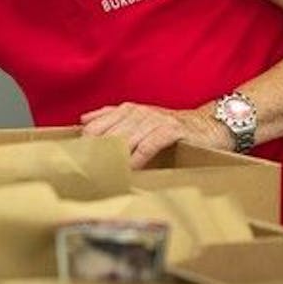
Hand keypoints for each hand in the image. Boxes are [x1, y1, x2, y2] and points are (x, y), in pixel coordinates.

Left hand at [79, 102, 217, 167]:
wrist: (206, 126)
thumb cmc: (169, 128)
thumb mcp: (138, 120)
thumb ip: (111, 118)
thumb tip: (83, 120)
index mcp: (127, 110)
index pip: (96, 126)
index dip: (84, 144)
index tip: (75, 162)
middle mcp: (138, 112)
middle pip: (108, 133)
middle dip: (96, 153)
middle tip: (85, 172)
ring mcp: (155, 120)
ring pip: (127, 138)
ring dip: (115, 156)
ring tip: (103, 173)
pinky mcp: (171, 129)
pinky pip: (150, 143)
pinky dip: (139, 157)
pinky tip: (131, 169)